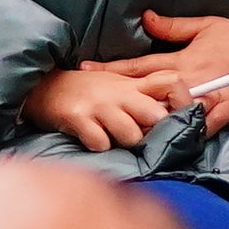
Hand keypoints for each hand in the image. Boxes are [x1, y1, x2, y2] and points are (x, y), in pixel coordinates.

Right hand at [19, 65, 183, 151]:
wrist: (43, 88)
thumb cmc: (85, 90)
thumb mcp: (117, 83)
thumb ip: (144, 93)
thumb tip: (171, 112)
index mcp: (132, 84)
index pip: (172, 82)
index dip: (184, 100)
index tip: (179, 117)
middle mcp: (119, 93)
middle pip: (157, 115)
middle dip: (154, 132)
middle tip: (143, 137)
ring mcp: (98, 105)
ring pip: (131, 134)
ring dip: (125, 143)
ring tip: (113, 138)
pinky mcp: (78, 118)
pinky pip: (100, 142)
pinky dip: (99, 146)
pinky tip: (92, 140)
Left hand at [96, 13, 228, 135]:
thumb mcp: (205, 26)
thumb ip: (173, 27)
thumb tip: (145, 18)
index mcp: (181, 58)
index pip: (138, 65)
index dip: (111, 69)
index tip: (84, 70)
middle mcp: (190, 77)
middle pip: (146, 90)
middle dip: (117, 97)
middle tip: (88, 103)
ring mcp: (208, 94)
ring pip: (169, 110)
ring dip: (145, 119)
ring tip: (115, 128)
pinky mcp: (227, 108)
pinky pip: (201, 124)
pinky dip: (184, 132)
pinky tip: (164, 142)